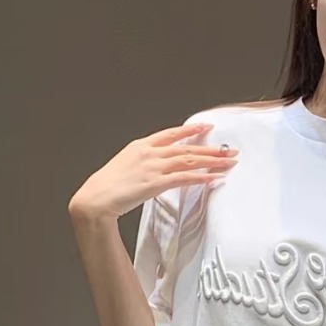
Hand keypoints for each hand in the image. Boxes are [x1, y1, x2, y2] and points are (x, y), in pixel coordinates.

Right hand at [68, 122, 237, 221]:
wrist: (95, 198)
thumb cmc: (106, 185)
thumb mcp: (124, 165)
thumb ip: (142, 163)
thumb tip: (156, 167)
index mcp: (141, 146)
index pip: (171, 134)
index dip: (190, 130)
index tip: (207, 128)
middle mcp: (149, 153)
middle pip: (186, 148)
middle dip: (211, 149)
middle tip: (230, 150)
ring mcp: (153, 167)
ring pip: (189, 160)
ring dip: (212, 162)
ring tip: (229, 162)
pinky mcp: (155, 183)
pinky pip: (184, 178)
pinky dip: (201, 177)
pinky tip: (213, 178)